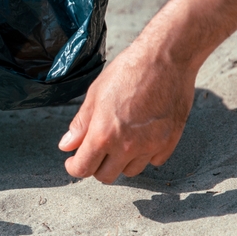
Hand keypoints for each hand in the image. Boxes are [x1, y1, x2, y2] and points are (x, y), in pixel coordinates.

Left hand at [58, 43, 194, 182]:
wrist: (167, 58)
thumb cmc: (129, 71)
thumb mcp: (95, 94)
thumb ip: (81, 124)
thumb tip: (67, 145)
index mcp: (103, 134)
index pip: (83, 169)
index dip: (74, 167)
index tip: (74, 161)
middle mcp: (127, 146)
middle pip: (106, 176)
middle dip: (97, 166)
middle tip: (97, 150)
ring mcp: (150, 146)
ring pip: (130, 171)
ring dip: (122, 161)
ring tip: (121, 139)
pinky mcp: (169, 143)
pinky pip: (153, 161)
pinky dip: (146, 154)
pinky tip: (143, 135)